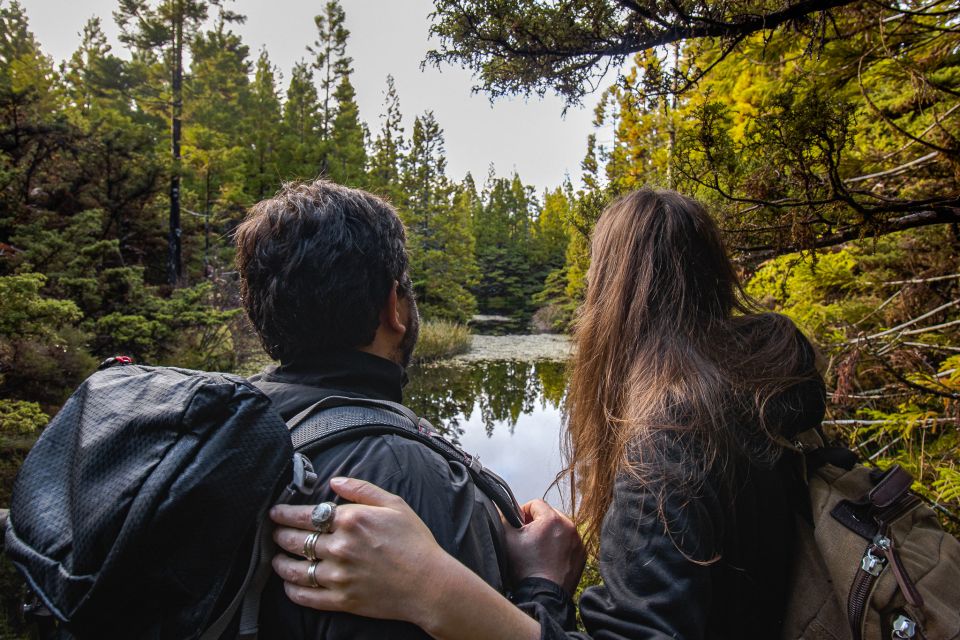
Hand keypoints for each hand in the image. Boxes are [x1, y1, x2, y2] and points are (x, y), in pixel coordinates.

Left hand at [270, 477, 457, 625]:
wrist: (429, 583)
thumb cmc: (415, 542)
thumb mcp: (394, 505)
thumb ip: (362, 490)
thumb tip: (334, 482)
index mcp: (351, 520)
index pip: (306, 515)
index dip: (285, 513)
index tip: (275, 512)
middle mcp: (340, 547)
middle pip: (296, 540)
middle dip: (279, 535)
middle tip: (272, 532)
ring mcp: (339, 576)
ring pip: (296, 569)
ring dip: (280, 563)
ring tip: (275, 559)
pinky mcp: (341, 600)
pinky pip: (306, 597)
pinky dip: (292, 591)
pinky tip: (289, 585)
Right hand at [503, 500, 585, 594]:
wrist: (543, 595)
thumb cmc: (525, 567)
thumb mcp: (507, 538)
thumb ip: (505, 517)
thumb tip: (504, 507)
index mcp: (552, 519)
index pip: (535, 504)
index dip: (523, 512)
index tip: (518, 525)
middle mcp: (569, 526)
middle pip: (549, 514)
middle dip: (537, 522)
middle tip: (527, 537)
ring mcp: (577, 541)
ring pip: (560, 527)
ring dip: (549, 533)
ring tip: (538, 549)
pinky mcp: (581, 554)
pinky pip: (569, 541)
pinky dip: (559, 545)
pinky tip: (549, 557)